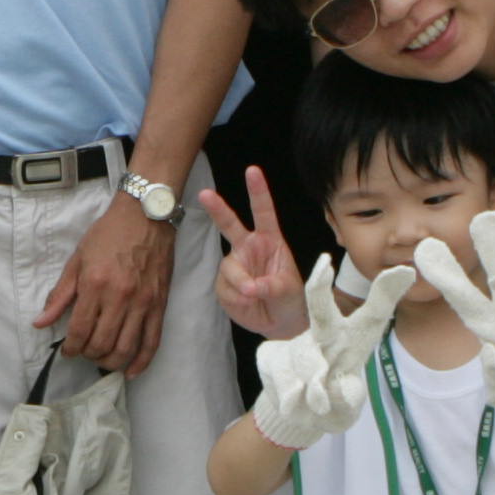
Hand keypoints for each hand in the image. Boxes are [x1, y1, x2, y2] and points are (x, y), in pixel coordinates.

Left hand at [37, 188, 176, 376]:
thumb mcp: (77, 259)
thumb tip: (40, 323)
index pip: (79, 330)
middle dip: (88, 354)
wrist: (146, 215)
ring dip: (110, 361)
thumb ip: (59, 295)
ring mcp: (143, 303)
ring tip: (101, 359)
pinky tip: (130, 371)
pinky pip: (152, 341)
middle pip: (101, 343)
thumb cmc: (108, 234)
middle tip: (83, 352)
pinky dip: (141, 362)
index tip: (67, 350)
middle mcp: (120, 297)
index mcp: (95, 284)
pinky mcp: (159, 305)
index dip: (71, 347)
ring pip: (125, 348)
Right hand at [197, 163, 307, 337]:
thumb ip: (272, 286)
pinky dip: (237, 300)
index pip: (264, 212)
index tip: (252, 171)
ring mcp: (235, 265)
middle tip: (204, 194)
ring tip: (256, 298)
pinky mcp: (224, 284)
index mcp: (270, 241)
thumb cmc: (290, 299)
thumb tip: (252, 288)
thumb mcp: (289, 290)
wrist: (280, 323)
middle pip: (229, 225)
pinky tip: (248, 304)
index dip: (258, 191)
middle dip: (217, 209)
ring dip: (241, 286)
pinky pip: (225, 289)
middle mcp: (249, 248)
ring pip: (229, 269)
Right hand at [248, 258, 408, 449]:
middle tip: (323, 266)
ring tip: (319, 404)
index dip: (387, 294)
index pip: (373, 315)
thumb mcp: (346, 407)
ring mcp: (298, 346)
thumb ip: (347, 398)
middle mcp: (327, 337)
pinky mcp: (271, 356)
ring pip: (303, 356)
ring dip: (313, 382)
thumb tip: (344, 386)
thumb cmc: (332, 403)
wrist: (295, 417)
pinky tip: (294, 405)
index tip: (403, 271)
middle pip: (321, 310)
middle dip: (320, 288)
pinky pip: (282, 375)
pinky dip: (292, 396)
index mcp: (355, 342)